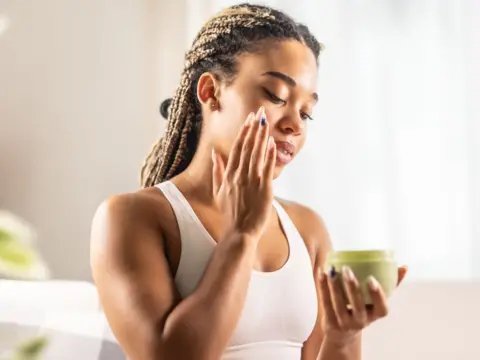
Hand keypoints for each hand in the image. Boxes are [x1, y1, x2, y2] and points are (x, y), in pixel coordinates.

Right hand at [212, 107, 275, 239]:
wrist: (240, 232)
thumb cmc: (230, 213)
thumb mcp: (218, 191)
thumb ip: (217, 171)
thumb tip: (215, 153)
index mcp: (229, 174)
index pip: (237, 148)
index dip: (244, 132)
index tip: (249, 119)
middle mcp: (240, 174)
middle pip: (247, 146)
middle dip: (254, 127)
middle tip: (260, 111)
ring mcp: (252, 181)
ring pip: (257, 153)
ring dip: (261, 135)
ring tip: (265, 121)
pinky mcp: (264, 188)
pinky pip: (267, 167)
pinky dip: (269, 154)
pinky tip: (272, 142)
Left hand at [319, 266, 407, 345]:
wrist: (342, 334)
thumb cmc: (363, 310)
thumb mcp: (376, 301)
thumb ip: (390, 284)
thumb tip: (404, 267)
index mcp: (375, 315)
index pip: (381, 309)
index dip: (377, 295)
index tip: (372, 279)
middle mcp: (361, 321)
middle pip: (358, 306)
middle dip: (352, 287)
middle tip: (346, 269)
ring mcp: (345, 323)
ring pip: (339, 305)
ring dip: (334, 286)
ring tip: (331, 269)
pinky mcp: (330, 322)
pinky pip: (326, 304)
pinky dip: (323, 288)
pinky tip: (321, 273)